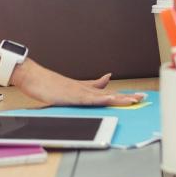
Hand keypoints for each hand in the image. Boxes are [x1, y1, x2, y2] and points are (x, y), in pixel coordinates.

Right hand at [12, 61, 144, 106]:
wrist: (32, 76)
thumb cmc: (47, 84)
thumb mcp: (69, 87)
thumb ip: (88, 85)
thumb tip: (105, 79)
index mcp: (84, 89)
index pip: (107, 92)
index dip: (122, 95)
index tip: (137, 96)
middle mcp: (85, 89)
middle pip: (110, 94)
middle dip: (127, 97)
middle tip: (143, 98)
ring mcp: (79, 92)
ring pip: (104, 96)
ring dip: (119, 98)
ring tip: (134, 100)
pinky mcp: (72, 95)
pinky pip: (89, 99)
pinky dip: (101, 99)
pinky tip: (111, 99)